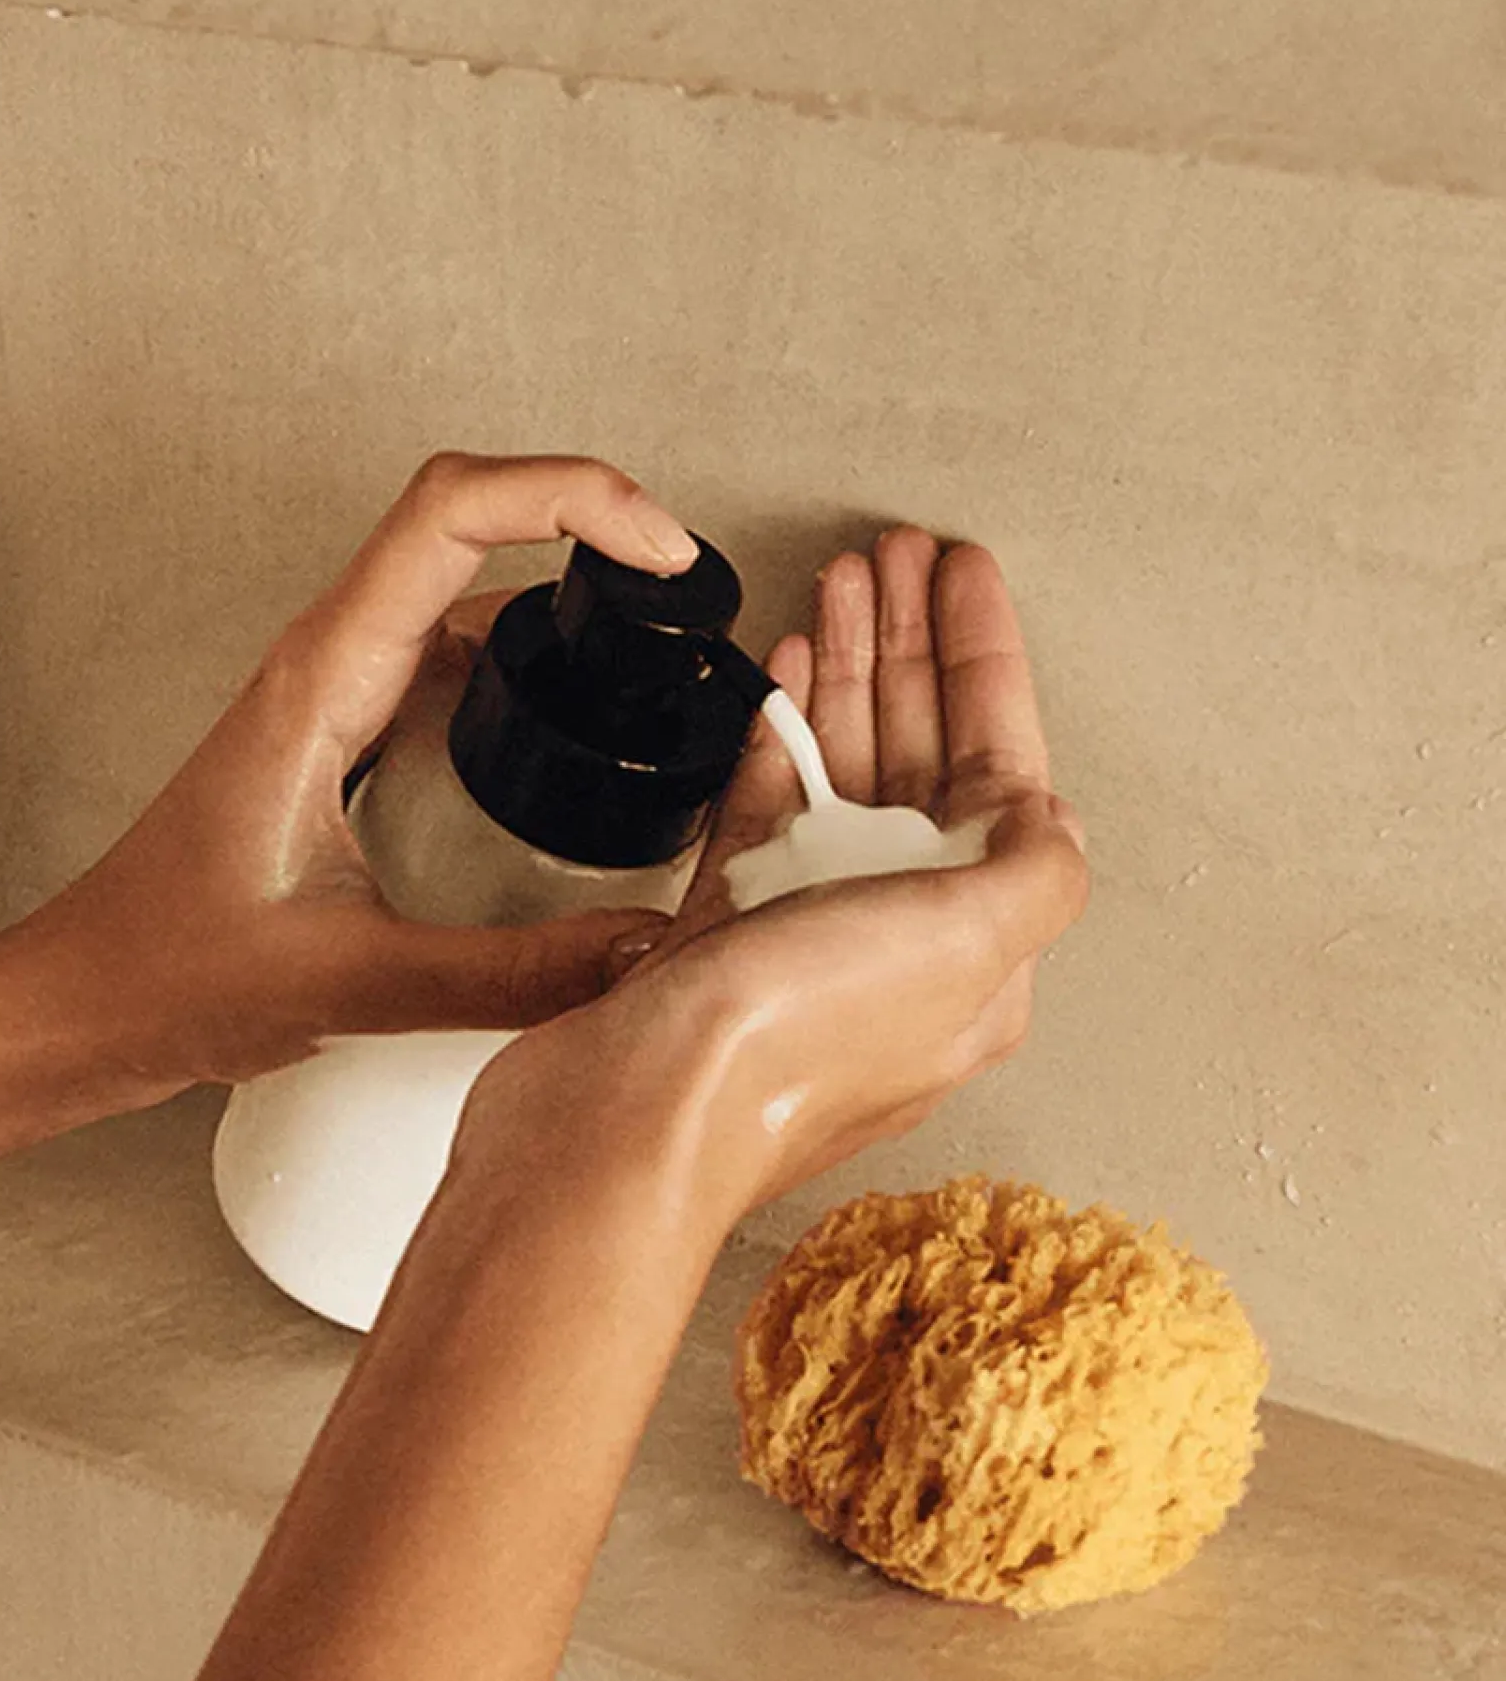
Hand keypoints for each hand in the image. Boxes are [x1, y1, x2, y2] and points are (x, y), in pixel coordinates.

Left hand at [0, 453, 697, 1098]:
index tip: (658, 549)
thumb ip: (503, 978)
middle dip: (589, 524)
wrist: (91, 1003)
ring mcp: (336, 694)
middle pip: (470, 522)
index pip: (450, 512)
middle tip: (680, 590)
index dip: (572, 496)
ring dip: (561, 592)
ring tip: (653, 646)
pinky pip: (451, 661)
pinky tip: (577, 733)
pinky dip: (529, 665)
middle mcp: (327, 665)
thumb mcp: (350, 985)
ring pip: (463, 588)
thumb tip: (637, 952)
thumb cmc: (169, 971)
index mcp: (320, 681)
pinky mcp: (347, 737)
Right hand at [467, 528, 1087, 1222]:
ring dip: (845, 676)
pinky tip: (781, 680)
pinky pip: (763, 817)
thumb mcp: (963, 941)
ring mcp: (803, 945)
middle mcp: (897, 952)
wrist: (626, 1123)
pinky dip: (776, 740)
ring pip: (840, 779)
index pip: (1001, 776)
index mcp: (974, 958)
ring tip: (837, 587)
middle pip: (921, 765)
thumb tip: (1054, 821)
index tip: (963, 573)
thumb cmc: (783, 1049)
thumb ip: (1032, 869)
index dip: (984, 661)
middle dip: (910, 650)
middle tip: (894, 557)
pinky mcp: (716, 944)